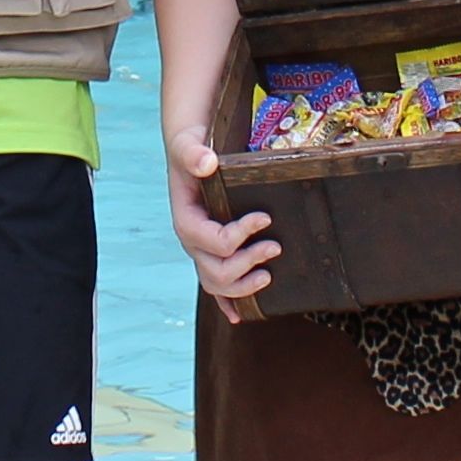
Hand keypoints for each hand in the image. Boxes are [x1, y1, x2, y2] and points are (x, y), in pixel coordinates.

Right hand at [170, 123, 277, 317]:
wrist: (189, 153)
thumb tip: (207, 163)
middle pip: (214, 270)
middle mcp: (192, 241)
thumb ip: (193, 153)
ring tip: (268, 276)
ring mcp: (201, 251)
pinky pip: (216, 285)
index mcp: (185, 219)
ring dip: (242, 288)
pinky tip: (239, 315)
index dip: (238, 235)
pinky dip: (227, 302)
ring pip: (216, 284)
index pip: (210, 240)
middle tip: (275, 248)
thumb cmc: (190, 150)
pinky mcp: (211, 253)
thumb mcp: (188, 145)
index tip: (264, 219)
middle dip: (246, 263)